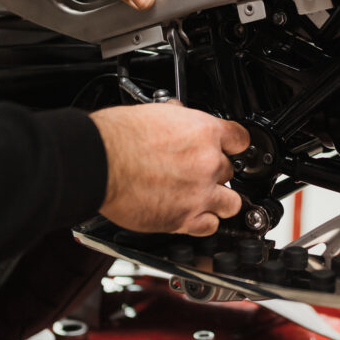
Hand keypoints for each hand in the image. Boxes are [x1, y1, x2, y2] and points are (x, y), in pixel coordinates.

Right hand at [90, 103, 249, 235]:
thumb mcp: (156, 113)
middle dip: (215, 173)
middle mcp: (208, 162)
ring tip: (202, 198)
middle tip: (196, 173)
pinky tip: (192, 215)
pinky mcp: (184, 219)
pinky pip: (210, 226)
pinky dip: (203, 222)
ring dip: (218, 201)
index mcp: (204, 132)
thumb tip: (181, 118)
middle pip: (231, 171)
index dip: (233, 146)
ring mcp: (199, 193)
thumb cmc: (117, 136)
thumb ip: (179, 120)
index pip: (241, 140)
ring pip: (231, 203)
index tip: (230, 151)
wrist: (98, 161)